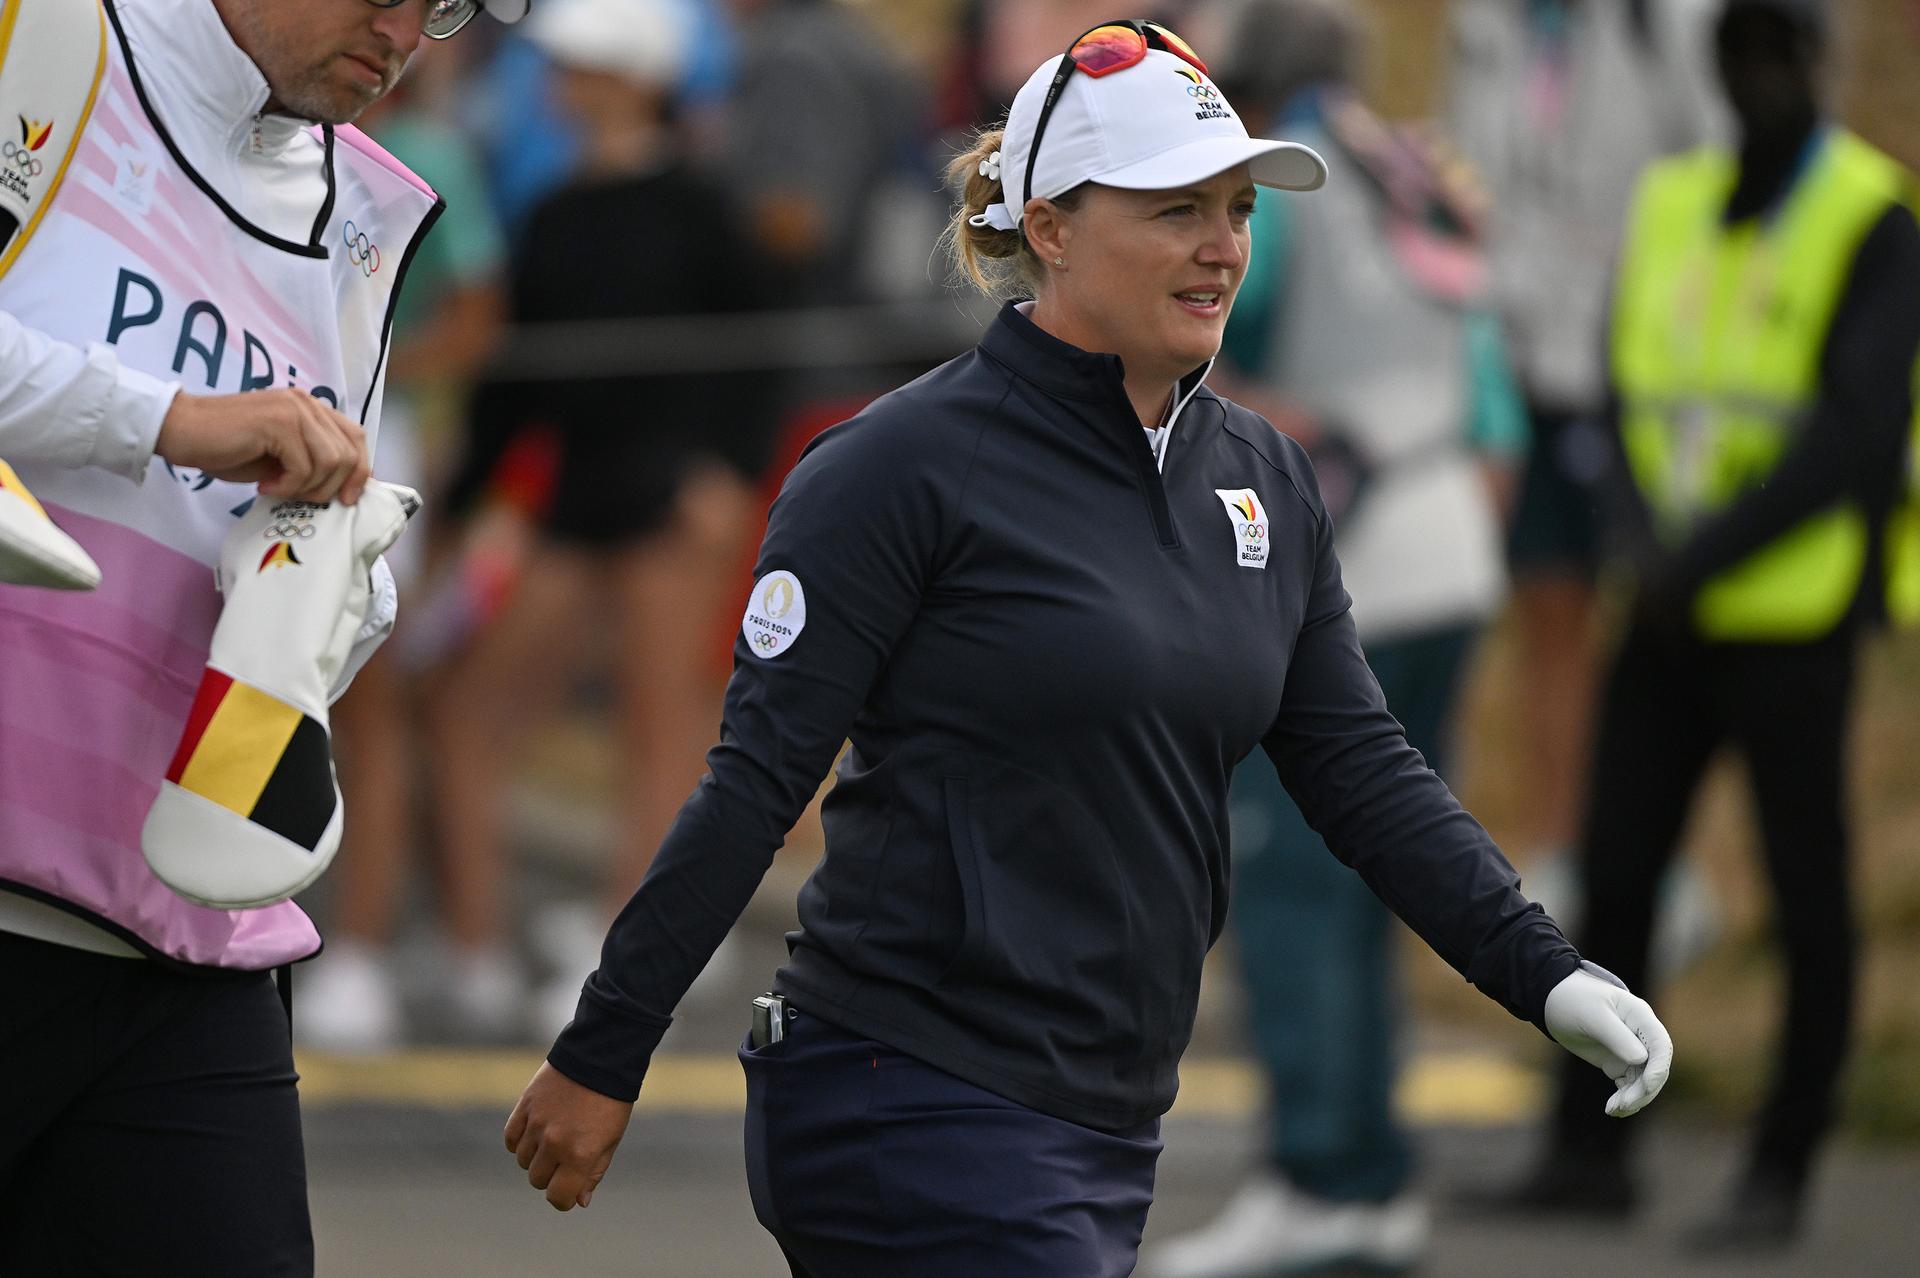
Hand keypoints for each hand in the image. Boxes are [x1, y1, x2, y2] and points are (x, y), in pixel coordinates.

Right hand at [154, 389, 370, 504]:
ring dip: (307, 487)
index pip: (355, 437)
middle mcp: (307, 403)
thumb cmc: (228, 448)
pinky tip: (266, 486)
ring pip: (330, 461)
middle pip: (349, 453)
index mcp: (311, 408)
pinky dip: (287, 486)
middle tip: (302, 498)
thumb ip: (311, 463)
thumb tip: (343, 488)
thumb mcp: (280, 458)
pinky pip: (303, 466)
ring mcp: (293, 409)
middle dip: (331, 486)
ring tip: (279, 490)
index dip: (359, 472)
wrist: (183, 432)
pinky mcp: (277, 423)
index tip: (347, 498)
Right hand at [504, 1062, 633, 1210]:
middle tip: (565, 1157)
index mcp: (580, 1154)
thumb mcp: (611, 1140)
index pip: (558, 1197)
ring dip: (536, 1157)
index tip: (568, 1192)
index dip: (563, 1199)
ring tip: (553, 1138)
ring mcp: (537, 1124)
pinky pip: (511, 1139)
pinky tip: (535, 1132)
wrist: (599, 1057)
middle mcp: (555, 1142)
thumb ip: (593, 1173)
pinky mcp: (525, 1106)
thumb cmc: (610, 1101)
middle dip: (551, 1175)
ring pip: (523, 1161)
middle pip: (538, 1180)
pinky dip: (520, 1142)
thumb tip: (578, 1202)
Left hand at [1544, 962, 1673, 1116]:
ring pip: (1644, 1081)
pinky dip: (1625, 1099)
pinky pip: (1630, 1085)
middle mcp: (1642, 1035)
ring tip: (1613, 1109)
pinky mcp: (1619, 1062)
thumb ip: (1616, 1036)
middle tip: (1622, 1105)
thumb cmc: (1574, 1000)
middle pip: (1655, 1069)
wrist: (1555, 1001)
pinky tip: (1613, 1109)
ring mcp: (1632, 1050)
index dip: (1659, 1068)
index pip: (1661, 1045)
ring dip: (1634, 1098)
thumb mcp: (1593, 1015)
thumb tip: (1641, 1060)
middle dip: (1643, 1090)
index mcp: (1640, 1016)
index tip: (1647, 1086)